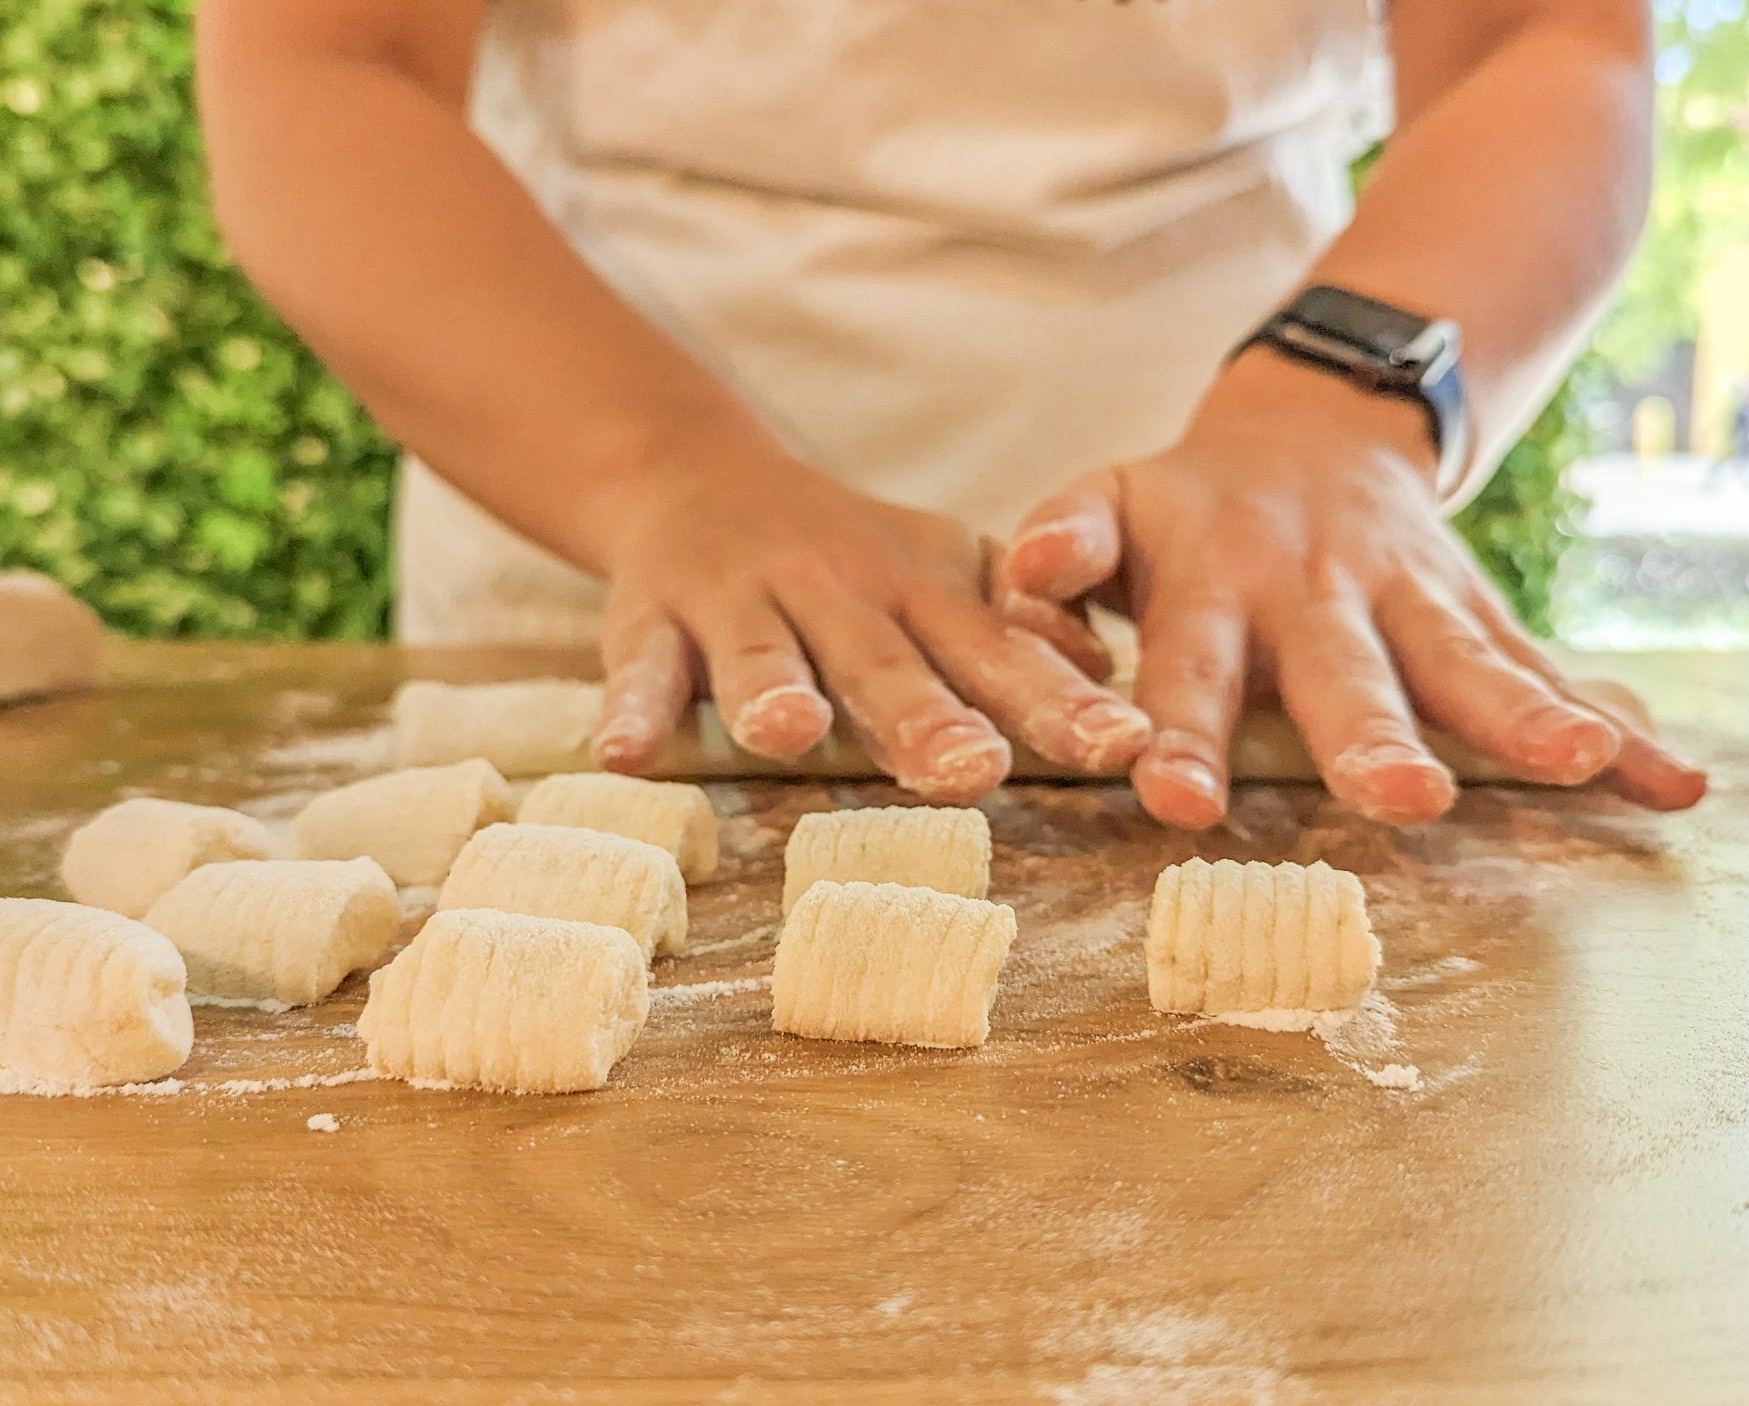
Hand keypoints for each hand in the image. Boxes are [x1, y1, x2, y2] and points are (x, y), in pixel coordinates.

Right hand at [589, 432, 1151, 800]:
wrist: (697, 478)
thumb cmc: (850, 558)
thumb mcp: (945, 572)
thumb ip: (1019, 626)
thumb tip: (1104, 674)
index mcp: (921, 592)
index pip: (997, 652)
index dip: (1058, 699)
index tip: (1121, 745)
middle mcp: (835, 593)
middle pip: (884, 664)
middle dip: (926, 717)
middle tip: (972, 770)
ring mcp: (739, 603)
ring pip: (760, 656)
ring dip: (774, 694)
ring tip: (789, 737)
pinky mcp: (651, 619)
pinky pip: (642, 669)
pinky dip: (633, 710)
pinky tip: (627, 757)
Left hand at [998, 351, 1707, 828]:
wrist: (1317, 422)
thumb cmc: (1186, 506)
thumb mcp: (1110, 501)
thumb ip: (1065, 539)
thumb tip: (1021, 569)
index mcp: (1219, 582)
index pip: (1191, 666)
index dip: (1179, 733)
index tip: (1171, 797)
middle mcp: (1322, 595)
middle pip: (1349, 674)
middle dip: (1374, 739)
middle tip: (1401, 801)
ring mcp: (1414, 603)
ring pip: (1472, 666)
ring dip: (1525, 719)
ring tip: (1579, 769)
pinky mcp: (1481, 616)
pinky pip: (1554, 673)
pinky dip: (1620, 729)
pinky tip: (1680, 785)